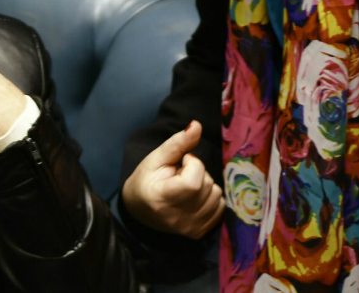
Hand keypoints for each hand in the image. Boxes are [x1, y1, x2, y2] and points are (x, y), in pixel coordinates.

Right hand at [121, 121, 223, 238]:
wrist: (139, 209)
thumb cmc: (145, 179)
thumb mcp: (156, 157)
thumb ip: (178, 142)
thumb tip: (197, 125)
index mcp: (163, 199)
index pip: (194, 181)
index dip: (192, 164)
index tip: (180, 162)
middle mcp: (179, 218)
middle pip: (207, 185)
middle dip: (198, 172)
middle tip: (179, 175)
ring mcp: (190, 228)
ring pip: (216, 194)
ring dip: (205, 184)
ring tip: (186, 186)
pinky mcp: (199, 233)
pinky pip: (220, 206)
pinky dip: (211, 197)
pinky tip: (195, 196)